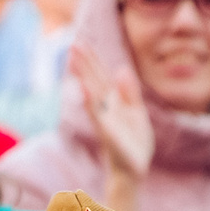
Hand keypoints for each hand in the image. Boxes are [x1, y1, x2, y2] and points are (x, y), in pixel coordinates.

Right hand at [71, 44, 154, 198]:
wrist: (135, 168)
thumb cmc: (135, 142)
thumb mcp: (137, 111)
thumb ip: (129, 91)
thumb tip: (121, 67)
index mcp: (114, 102)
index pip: (101, 76)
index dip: (92, 60)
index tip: (81, 42)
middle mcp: (106, 108)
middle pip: (94, 81)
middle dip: (84, 63)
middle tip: (72, 44)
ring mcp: (105, 120)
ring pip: (92, 94)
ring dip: (83, 76)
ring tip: (73, 60)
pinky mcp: (107, 132)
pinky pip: (97, 114)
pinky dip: (90, 101)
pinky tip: (84, 87)